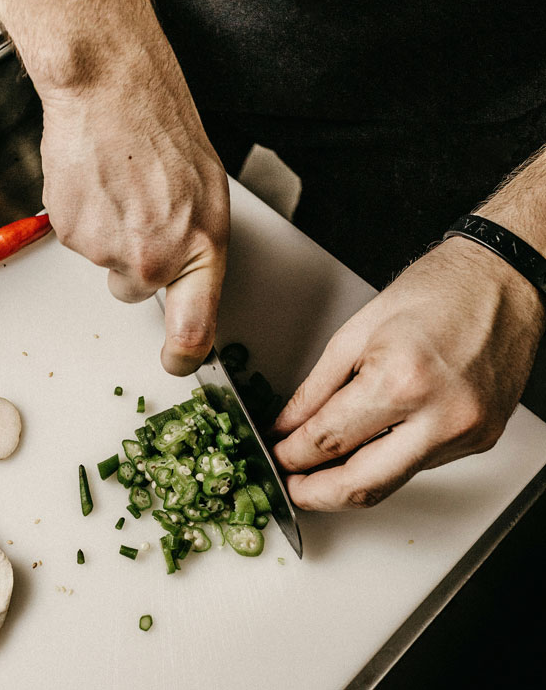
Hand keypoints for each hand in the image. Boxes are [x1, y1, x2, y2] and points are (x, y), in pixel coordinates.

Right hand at [36, 4, 228, 375]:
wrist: (111, 91)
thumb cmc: (164, 133)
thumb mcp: (207, 198)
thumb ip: (197, 252)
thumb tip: (186, 287)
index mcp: (199, 251)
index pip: (193, 332)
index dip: (183, 356)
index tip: (177, 362)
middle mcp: (153, 261)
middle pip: (135, 292)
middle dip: (136, 263)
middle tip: (142, 215)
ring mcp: (107, 251)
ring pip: (106, 263)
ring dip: (111, 235)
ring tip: (121, 188)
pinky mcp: (70, 235)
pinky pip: (80, 240)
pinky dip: (87, 218)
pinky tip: (99, 185)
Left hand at [272, 237, 544, 509]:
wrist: (500, 281)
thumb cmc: (434, 292)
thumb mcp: (355, 333)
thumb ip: (315, 389)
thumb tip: (287, 426)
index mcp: (401, 380)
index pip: (329, 441)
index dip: (291, 456)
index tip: (276, 457)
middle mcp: (440, 416)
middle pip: (362, 485)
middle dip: (316, 495)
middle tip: (291, 486)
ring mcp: (466, 433)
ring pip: (391, 483)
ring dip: (349, 482)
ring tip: (319, 469)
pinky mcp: (480, 440)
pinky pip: (419, 466)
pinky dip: (384, 462)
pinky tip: (366, 447)